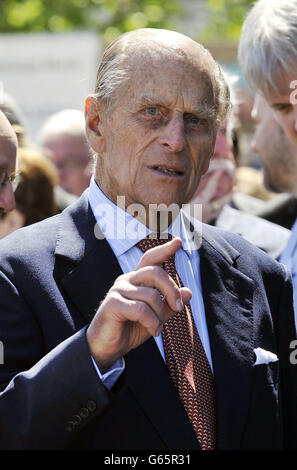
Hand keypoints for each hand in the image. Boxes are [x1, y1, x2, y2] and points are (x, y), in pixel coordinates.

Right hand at [86, 237, 191, 371]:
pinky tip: (153, 331)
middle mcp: (127, 280)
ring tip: (157, 329)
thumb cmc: (130, 329)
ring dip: (160, 315)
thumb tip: (189, 293)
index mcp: (137, 280)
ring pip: (151, 295)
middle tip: (178, 308)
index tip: (177, 241)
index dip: (164, 250)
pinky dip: (152, 322)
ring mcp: (118, 290)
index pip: (150, 259)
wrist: (107, 348)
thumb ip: (169, 305)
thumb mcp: (155, 317)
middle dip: (172, 290)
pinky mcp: (113, 303)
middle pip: (155, 273)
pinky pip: (140, 309)